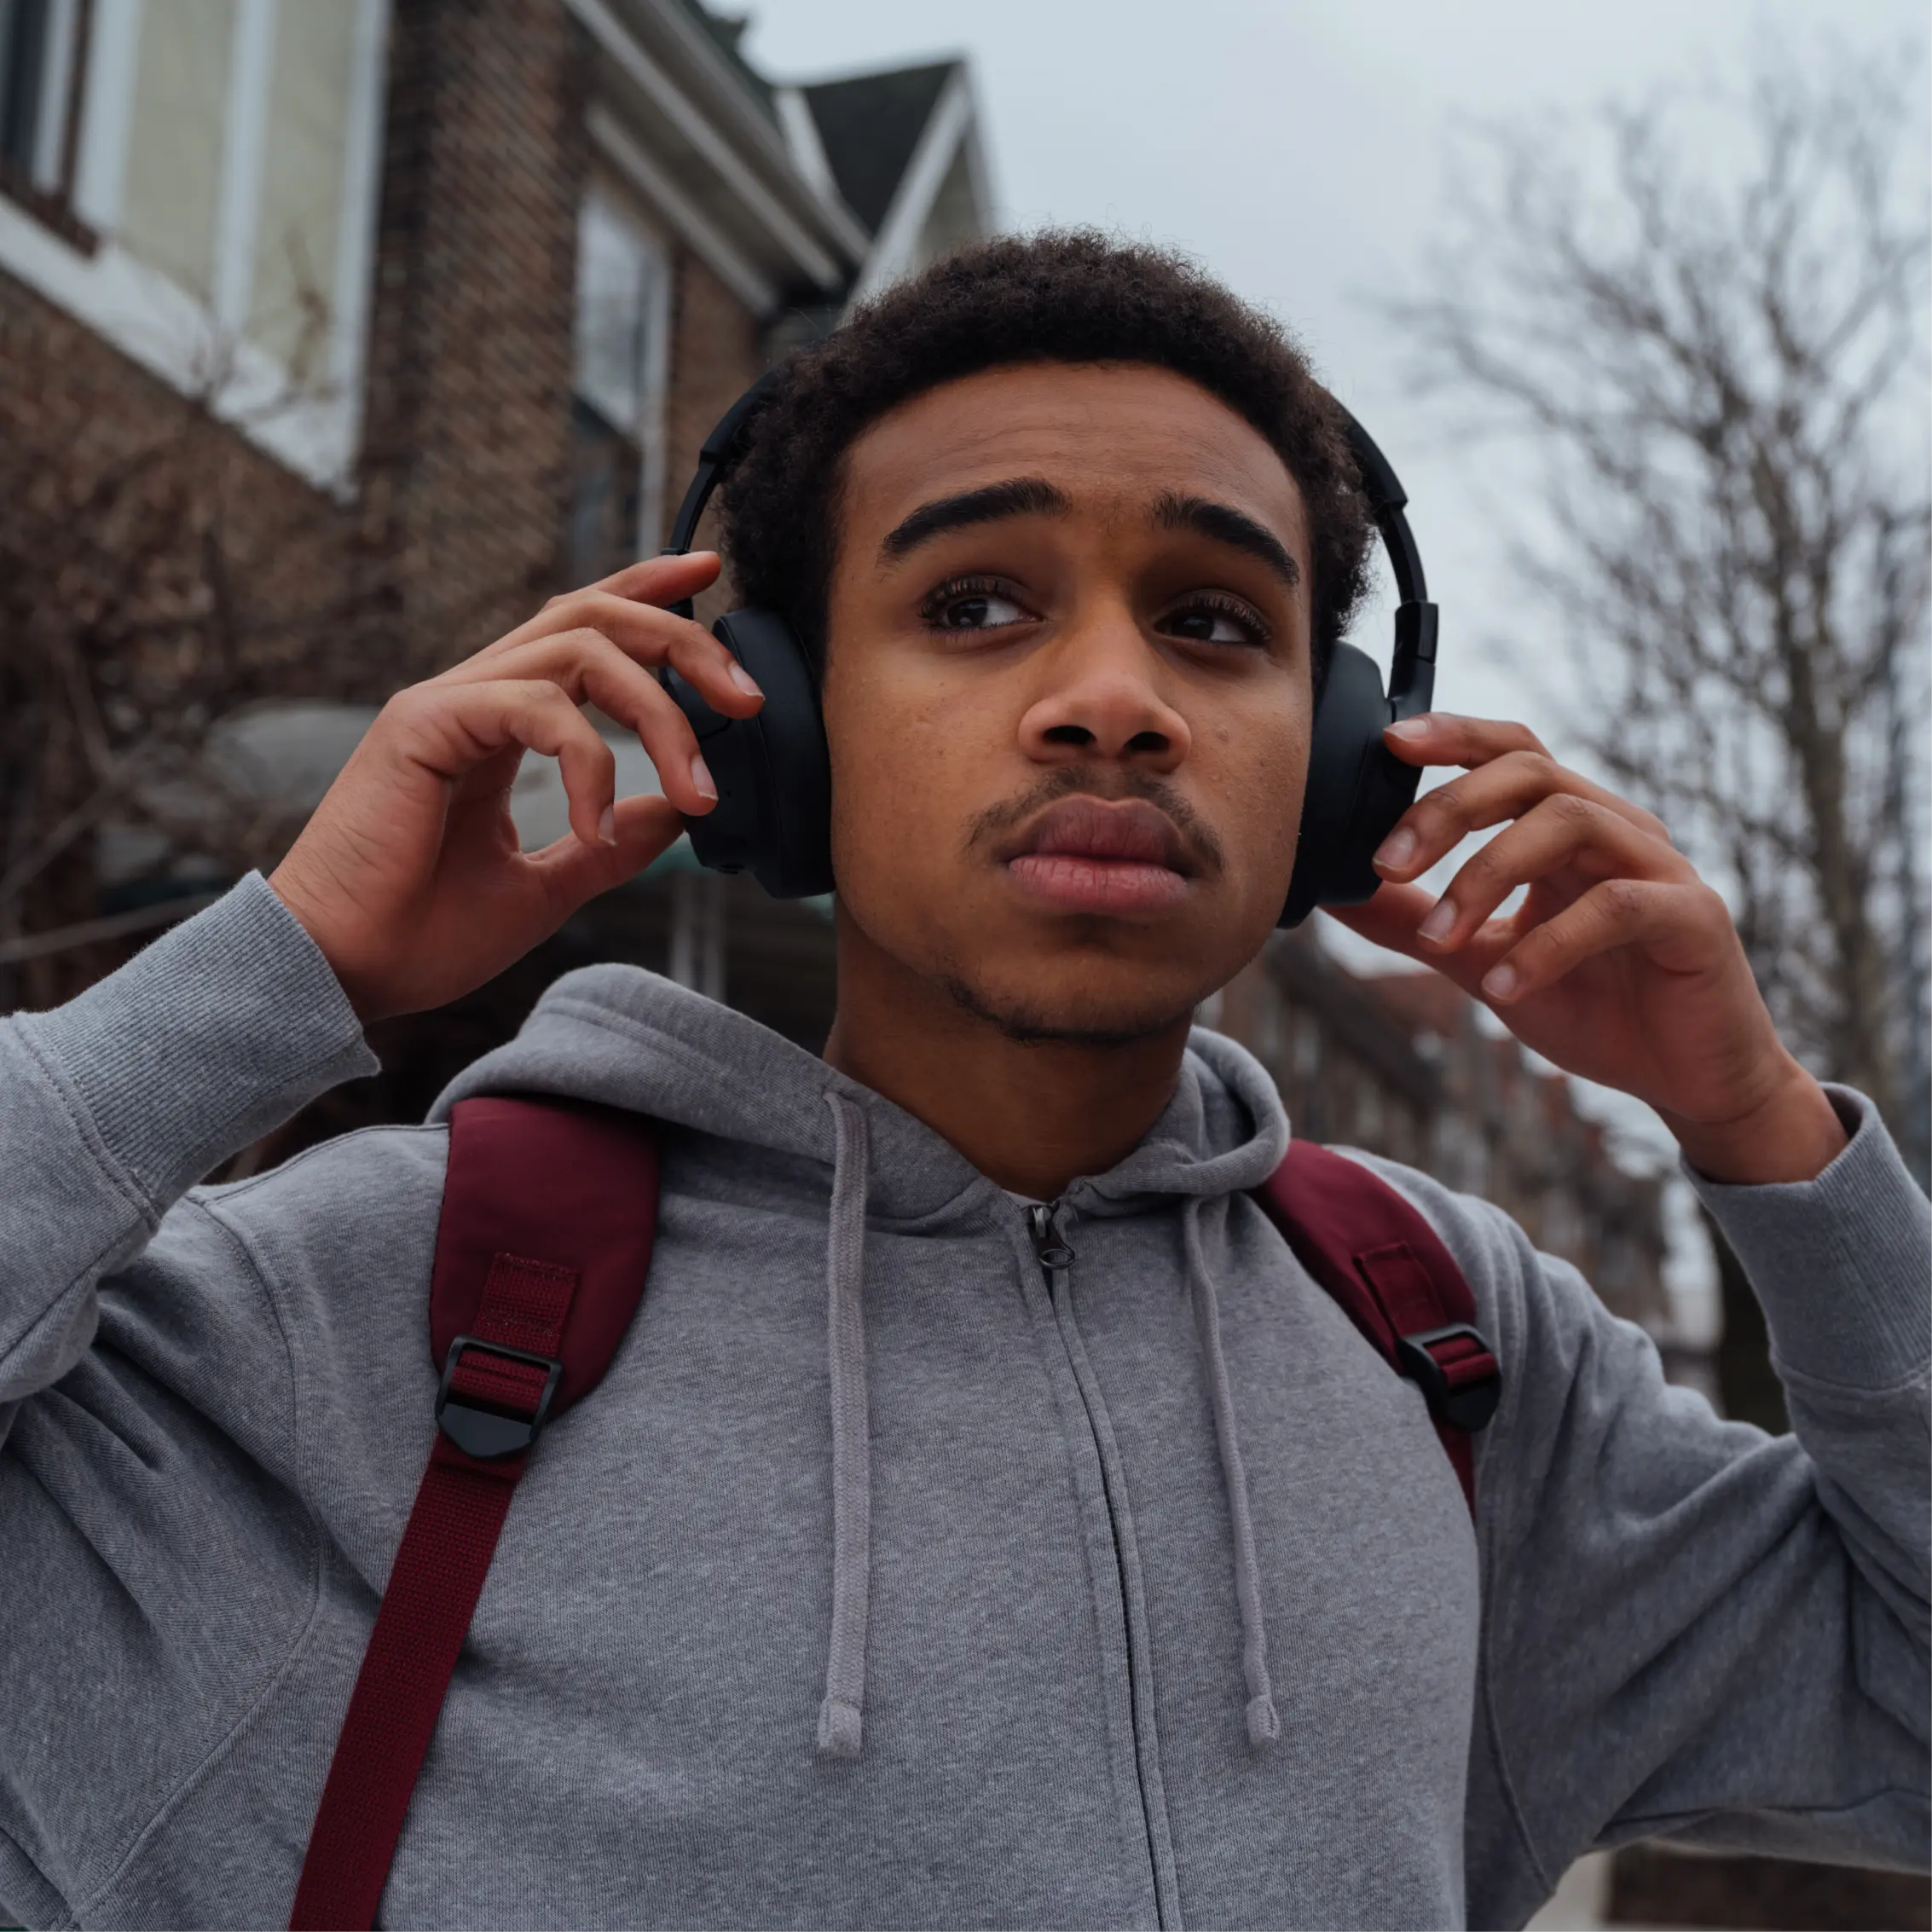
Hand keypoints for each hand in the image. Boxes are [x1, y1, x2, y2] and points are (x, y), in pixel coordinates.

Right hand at [269, 553, 761, 1021]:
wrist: (341, 974)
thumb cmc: (423, 935)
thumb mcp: (547, 887)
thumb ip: (612, 844)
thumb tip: (678, 812)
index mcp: (499, 723)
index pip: (582, 629)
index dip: (646, 590)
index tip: (709, 577)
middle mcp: (474, 696)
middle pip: (593, 615)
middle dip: (682, 639)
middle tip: (746, 698)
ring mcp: (446, 702)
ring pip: (579, 650)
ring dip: (661, 715)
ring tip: (700, 792)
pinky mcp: (425, 725)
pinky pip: (537, 708)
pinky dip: (590, 763)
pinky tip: (598, 826)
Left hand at [1327, 714, 1846, 1184]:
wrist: (1685, 1079)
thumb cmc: (1591, 1005)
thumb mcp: (1483, 961)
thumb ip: (1414, 925)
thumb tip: (1331, 892)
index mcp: (1568, 828)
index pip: (1513, 753)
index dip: (1455, 735)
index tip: (1388, 744)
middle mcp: (1616, 830)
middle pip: (1532, 774)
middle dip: (1449, 809)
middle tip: (1385, 862)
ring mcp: (1659, 868)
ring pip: (1569, 823)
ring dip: (1487, 875)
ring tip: (1438, 937)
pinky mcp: (1693, 918)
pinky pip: (1614, 908)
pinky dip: (1547, 945)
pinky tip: (1503, 984)